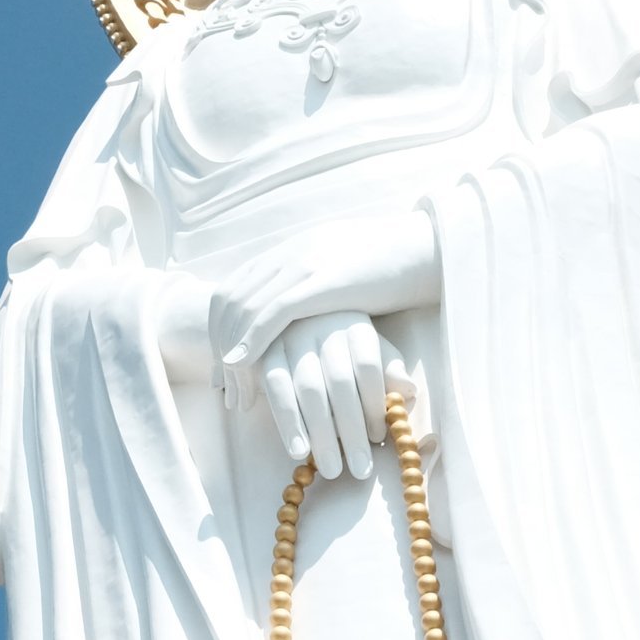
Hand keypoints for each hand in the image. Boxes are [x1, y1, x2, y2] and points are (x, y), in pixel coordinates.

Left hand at [209, 210, 439, 388]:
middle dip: (218, 347)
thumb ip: (310, 284)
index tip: (222, 367)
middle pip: (230, 303)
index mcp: (288, 251)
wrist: (422, 247)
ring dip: (235, 355)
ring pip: (246, 310)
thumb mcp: (336, 270)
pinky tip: (241, 363)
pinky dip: (251, 338)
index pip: (232, 290)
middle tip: (224, 389)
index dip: (218, 330)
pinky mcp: (322, 281)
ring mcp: (303, 264)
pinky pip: (273, 312)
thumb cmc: (387, 266)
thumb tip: (294, 312)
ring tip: (237, 392)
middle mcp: (288, 255)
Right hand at [259, 314, 402, 477]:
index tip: (379, 438)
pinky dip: (288, 422)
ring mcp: (292, 339)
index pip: (368, 366)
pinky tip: (299, 452)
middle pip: (340, 382)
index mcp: (355, 327)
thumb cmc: (344, 347)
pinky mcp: (265, 353)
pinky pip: (276, 389)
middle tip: (361, 470)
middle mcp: (324, 329)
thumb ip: (390, 369)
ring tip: (332, 469)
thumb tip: (408, 390)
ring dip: (321, 433)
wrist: (294, 319)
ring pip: (307, 389)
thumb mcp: (373, 349)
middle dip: (351, 430)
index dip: (374, 403)